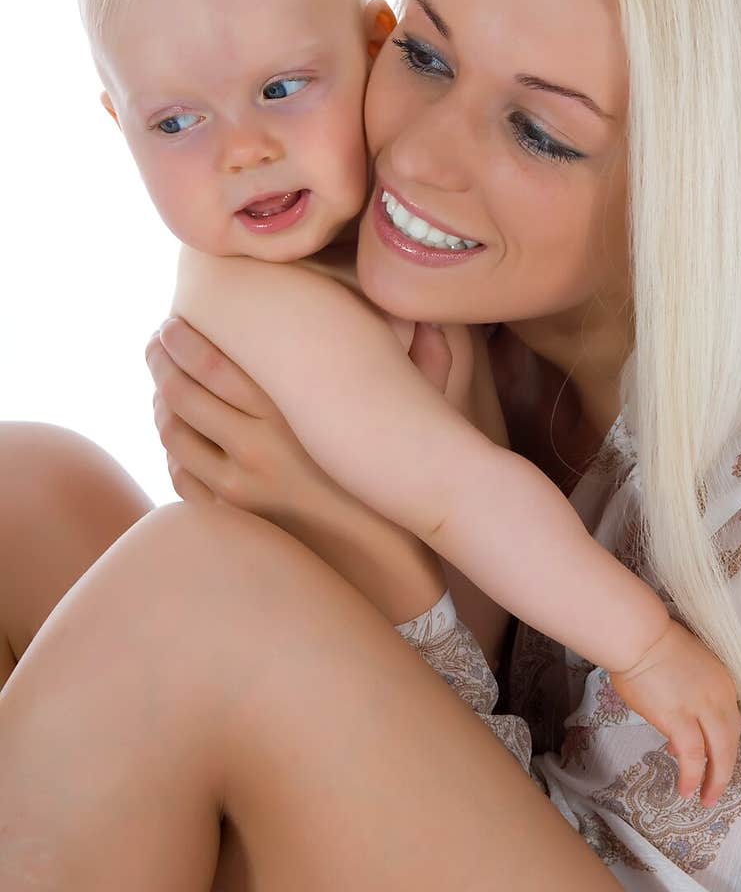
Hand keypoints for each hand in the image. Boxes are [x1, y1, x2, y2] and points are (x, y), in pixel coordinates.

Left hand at [145, 317, 459, 524]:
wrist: (388, 568)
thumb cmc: (403, 486)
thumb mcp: (416, 421)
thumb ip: (424, 365)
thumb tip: (433, 323)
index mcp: (290, 415)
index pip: (210, 364)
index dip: (181, 340)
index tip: (170, 322)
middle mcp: (256, 449)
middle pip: (179, 395)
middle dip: (159, 363)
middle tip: (155, 345)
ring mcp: (238, 491)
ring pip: (173, 436)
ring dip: (160, 407)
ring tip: (163, 387)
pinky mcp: (233, 522)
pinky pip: (182, 479)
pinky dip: (173, 452)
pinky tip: (180, 437)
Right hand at [609, 620, 740, 806]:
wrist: (637, 636)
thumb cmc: (652, 643)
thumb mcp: (683, 667)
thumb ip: (689, 696)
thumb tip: (677, 734)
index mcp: (723, 680)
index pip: (730, 720)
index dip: (722, 743)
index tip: (710, 756)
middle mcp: (720, 696)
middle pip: (731, 740)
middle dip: (726, 768)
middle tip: (717, 788)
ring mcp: (702, 708)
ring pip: (720, 752)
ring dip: (715, 779)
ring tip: (706, 798)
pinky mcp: (680, 720)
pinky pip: (693, 756)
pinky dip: (694, 776)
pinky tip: (687, 790)